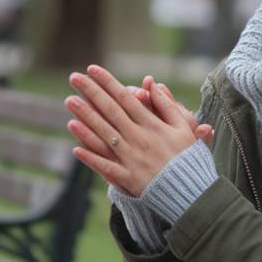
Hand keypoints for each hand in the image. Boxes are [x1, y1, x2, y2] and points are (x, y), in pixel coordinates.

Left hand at [64, 65, 203, 196]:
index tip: (92, 69)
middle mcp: (138, 138)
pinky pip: (106, 167)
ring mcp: (131, 158)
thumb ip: (167, 106)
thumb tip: (153, 85)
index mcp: (152, 125)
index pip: (125, 98)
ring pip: (103, 134)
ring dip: (85, 118)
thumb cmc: (188, 158)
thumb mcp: (184, 127)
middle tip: (74, 77)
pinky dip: (91, 157)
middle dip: (91, 92)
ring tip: (69, 101)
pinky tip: (75, 147)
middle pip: (110, 111)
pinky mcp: (128, 178)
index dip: (108, 83)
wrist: (192, 191)